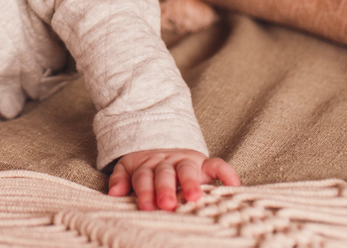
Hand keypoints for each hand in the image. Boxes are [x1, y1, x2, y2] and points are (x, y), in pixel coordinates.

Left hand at [108, 149, 239, 210]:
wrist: (162, 140)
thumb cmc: (146, 167)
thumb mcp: (129, 168)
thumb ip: (121, 179)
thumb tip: (113, 194)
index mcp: (147, 165)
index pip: (144, 176)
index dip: (144, 190)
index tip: (145, 206)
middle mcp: (167, 162)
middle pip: (164, 173)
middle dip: (165, 188)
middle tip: (165, 203)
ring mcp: (186, 161)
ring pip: (187, 169)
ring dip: (190, 182)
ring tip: (194, 197)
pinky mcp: (204, 163)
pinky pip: (217, 164)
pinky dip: (225, 173)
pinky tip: (233, 184)